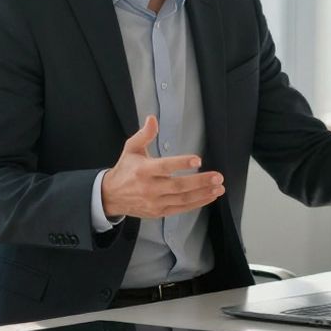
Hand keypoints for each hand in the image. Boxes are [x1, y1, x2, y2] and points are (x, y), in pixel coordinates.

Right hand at [101, 116, 224, 218]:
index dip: (181, 163)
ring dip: (203, 194)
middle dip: (200, 182)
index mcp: (143, 170)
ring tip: (219, 187)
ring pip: (182, 199)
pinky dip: (197, 203)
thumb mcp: (131, 149)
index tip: (198, 159)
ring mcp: (155, 202)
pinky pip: (181, 208)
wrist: (111, 196)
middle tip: (218, 176)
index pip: (165, 167)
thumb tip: (152, 119)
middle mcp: (149, 188)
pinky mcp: (159, 212)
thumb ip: (144, 135)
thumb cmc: (125, 170)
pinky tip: (209, 196)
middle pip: (178, 186)